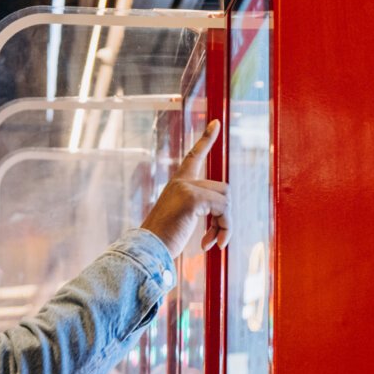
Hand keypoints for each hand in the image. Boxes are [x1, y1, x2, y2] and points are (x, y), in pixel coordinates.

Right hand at [140, 120, 229, 257]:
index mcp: (177, 184)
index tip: (216, 122)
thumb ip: (198, 206)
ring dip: (225, 225)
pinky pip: (224, 209)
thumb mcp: (181, 218)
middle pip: (223, 189)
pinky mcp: (192, 198)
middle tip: (214, 239)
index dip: (206, 139)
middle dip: (224, 217)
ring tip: (211, 243)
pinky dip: (223, 229)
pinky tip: (207, 245)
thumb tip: (225, 205)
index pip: (194, 156)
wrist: (146, 250)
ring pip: (226, 199)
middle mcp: (181, 181)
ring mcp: (186, 187)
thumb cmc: (162, 240)